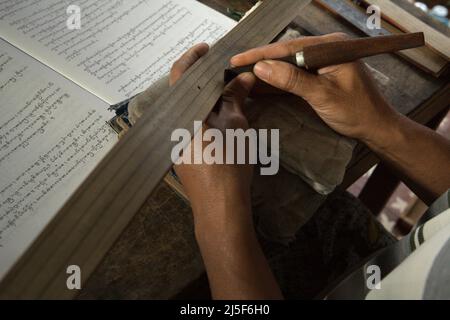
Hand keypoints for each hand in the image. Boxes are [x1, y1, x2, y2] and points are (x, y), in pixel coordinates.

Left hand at [170, 43, 255, 227]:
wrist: (220, 208)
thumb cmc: (229, 165)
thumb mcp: (236, 126)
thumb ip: (235, 98)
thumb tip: (242, 78)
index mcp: (181, 114)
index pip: (181, 75)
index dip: (193, 58)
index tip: (207, 48)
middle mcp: (171, 125)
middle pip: (183, 93)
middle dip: (203, 80)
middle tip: (223, 72)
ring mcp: (173, 141)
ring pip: (187, 110)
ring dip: (204, 99)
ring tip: (226, 92)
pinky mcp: (180, 154)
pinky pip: (189, 124)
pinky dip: (202, 114)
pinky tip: (219, 116)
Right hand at [231, 33, 398, 145]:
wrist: (376, 127)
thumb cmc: (356, 111)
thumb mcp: (322, 95)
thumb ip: (292, 80)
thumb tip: (262, 67)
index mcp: (331, 47)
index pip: (289, 47)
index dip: (262, 54)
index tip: (239, 58)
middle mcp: (326, 50)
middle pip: (287, 53)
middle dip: (262, 61)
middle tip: (236, 66)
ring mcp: (323, 63)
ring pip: (289, 64)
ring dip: (268, 71)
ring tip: (243, 75)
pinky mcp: (320, 76)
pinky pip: (295, 76)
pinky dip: (279, 81)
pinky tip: (262, 85)